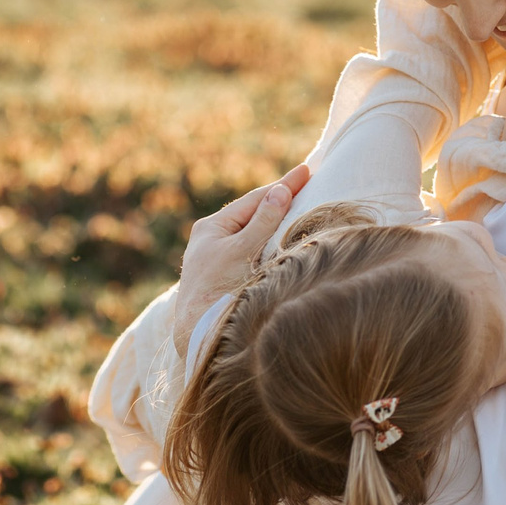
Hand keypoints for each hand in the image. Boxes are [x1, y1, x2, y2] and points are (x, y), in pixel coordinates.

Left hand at [168, 165, 311, 356]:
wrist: (196, 334)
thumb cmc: (212, 290)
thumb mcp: (239, 251)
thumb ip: (262, 223)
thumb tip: (280, 192)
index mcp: (212, 228)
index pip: (254, 200)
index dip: (282, 186)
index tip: (307, 170)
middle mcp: (215, 240)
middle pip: (255, 215)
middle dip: (281, 201)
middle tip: (308, 184)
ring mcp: (222, 258)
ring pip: (257, 234)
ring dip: (279, 223)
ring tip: (303, 206)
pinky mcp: (230, 277)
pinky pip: (256, 252)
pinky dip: (273, 243)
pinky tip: (287, 241)